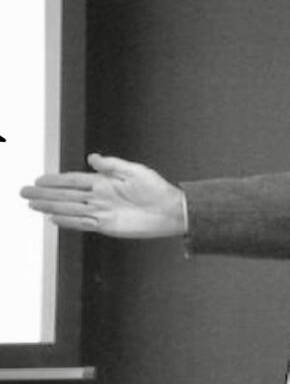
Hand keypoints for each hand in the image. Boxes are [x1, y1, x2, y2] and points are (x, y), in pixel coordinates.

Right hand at [20, 153, 187, 237]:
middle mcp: (100, 197)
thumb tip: (92, 157)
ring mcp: (102, 212)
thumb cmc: (157, 189)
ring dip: (51, 207)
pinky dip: (68, 222)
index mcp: (105, 181)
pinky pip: (82, 223)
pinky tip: (54, 219)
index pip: (73, 180)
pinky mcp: (107, 226)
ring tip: (33, 206)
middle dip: (45, 194)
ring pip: (70, 209)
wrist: (171, 211)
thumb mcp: (135, 171)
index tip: (38, 180)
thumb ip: (112, 165)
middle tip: (24, 193)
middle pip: (66, 195)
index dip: (55, 180)